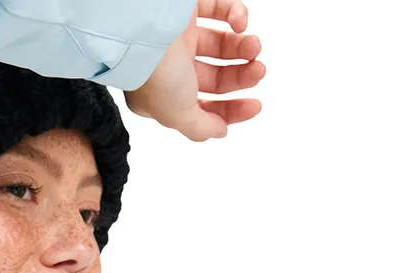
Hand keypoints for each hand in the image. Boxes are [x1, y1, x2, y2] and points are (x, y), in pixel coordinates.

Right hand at [123, 1, 265, 140]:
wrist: (142, 28)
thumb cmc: (154, 73)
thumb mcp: (177, 115)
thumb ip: (200, 128)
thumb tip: (219, 131)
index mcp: (162, 98)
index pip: (201, 108)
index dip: (229, 110)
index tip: (253, 106)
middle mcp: (169, 69)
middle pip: (216, 77)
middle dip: (241, 77)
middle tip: (258, 72)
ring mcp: (179, 39)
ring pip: (221, 45)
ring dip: (243, 48)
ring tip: (253, 46)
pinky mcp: (187, 10)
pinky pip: (218, 10)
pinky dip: (235, 15)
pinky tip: (239, 22)